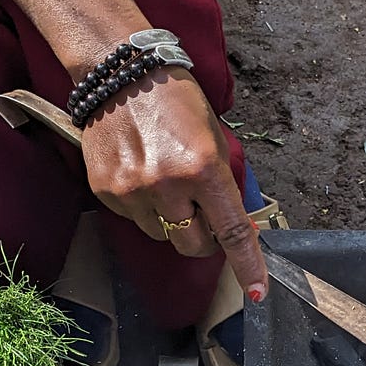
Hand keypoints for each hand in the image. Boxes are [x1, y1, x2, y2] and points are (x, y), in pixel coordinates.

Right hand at [81, 69, 267, 300]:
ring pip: (162, 235)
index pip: (231, 231)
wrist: (119, 74)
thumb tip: (234, 226)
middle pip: (193, 245)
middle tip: (201, 215)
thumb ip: (223, 183)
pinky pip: (134, 219)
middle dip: (203, 239)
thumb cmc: (175, 100)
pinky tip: (140, 173)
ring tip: (163, 180)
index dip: (247, 265)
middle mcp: (168, 185)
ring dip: (170, 221)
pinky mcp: (107, 192)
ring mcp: (133, 191)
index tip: (258, 291)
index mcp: (203, 168)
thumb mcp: (213, 136)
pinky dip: (143, 207)